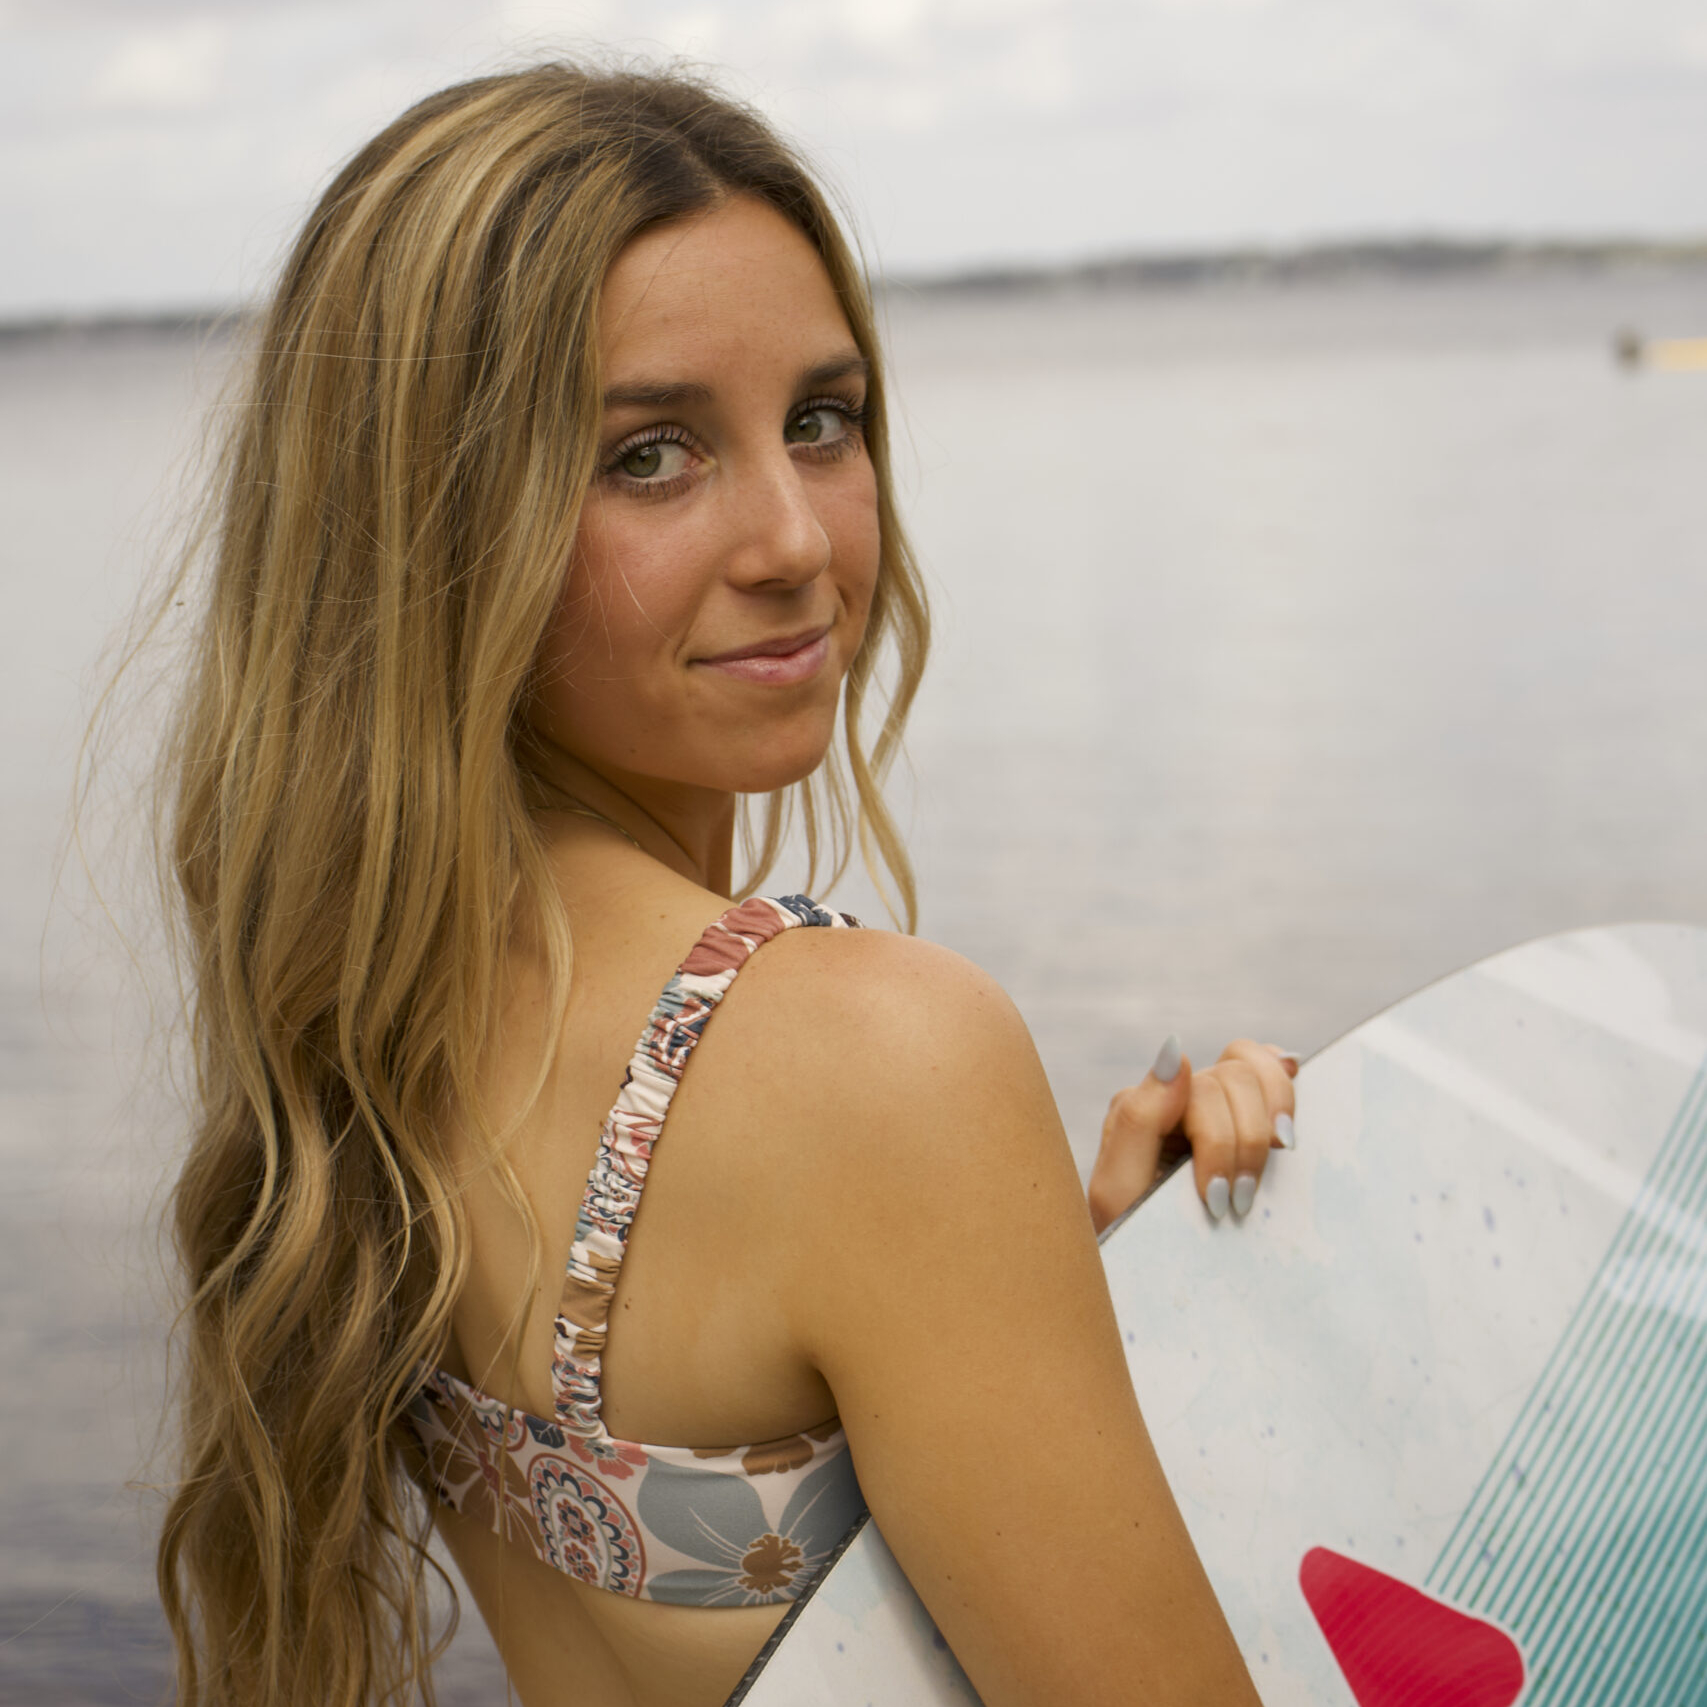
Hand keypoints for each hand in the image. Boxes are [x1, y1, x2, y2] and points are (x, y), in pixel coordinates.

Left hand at [1086, 1038, 1297, 1233]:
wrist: (1153, 1271)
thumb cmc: (1134, 1234)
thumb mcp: (1120, 1188)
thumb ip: (1138, 1118)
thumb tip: (1177, 1050)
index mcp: (1144, 1105)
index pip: (1202, 1090)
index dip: (1222, 1144)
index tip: (1218, 1201)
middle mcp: (1178, 1095)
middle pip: (1235, 1078)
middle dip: (1247, 1143)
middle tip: (1240, 1201)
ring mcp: (1212, 1102)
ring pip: (1256, 1069)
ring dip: (1270, 1122)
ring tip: (1267, 1169)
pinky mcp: (1242, 1115)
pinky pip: (1270, 1068)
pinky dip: (1284, 1081)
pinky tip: (1284, 1114)